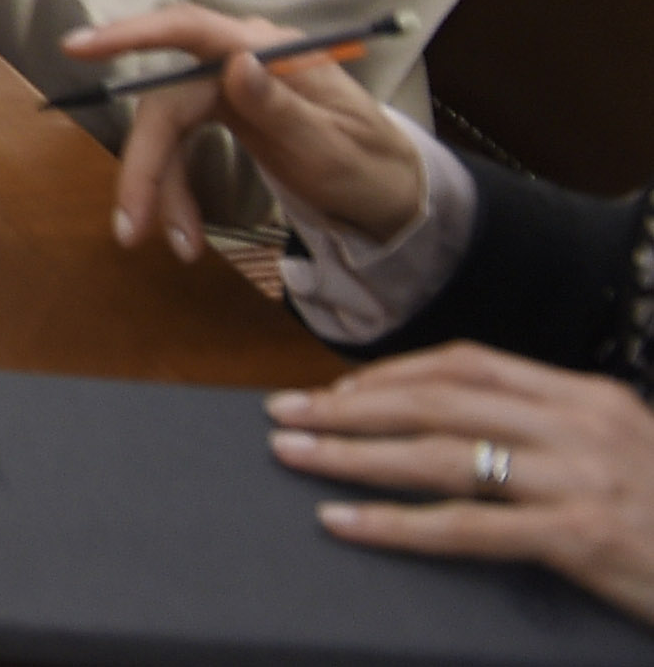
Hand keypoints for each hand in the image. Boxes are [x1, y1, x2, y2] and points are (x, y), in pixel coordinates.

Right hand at [64, 5, 430, 257]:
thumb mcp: (336, 150)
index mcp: (271, 51)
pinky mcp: (222, 113)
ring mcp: (229, 87)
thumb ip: (284, 109)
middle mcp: (240, 60)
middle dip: (146, 163)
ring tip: (177, 245)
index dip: (132, 36)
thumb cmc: (373, 168)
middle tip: (130, 225)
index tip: (80, 49)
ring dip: (159, 186)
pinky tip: (184, 229)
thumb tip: (234, 66)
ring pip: (166, 127)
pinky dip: (174, 187)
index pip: (190, 31)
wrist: (391, 195)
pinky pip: (180, 145)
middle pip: (167, 99)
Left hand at [270, 345, 653, 623]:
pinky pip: (466, 526)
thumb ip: (556, 437)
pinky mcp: (578, 538)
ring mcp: (577, 480)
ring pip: (439, 454)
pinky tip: (344, 522)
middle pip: (438, 401)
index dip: (392, 375)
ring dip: (354, 454)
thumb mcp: (623, 456)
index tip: (336, 390)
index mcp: (586, 397)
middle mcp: (578, 426)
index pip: (467, 366)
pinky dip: (397, 523)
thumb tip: (476, 433)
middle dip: (352, 406)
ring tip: (292, 455)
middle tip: (284, 414)